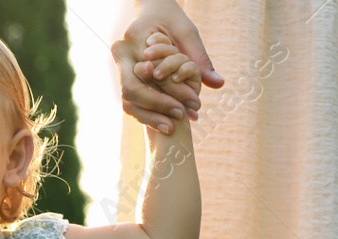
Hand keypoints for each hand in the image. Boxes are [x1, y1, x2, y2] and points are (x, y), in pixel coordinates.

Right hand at [113, 0, 220, 134]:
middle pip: (132, 90)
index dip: (171, 92)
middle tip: (182, 116)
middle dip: (158, 107)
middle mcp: (121, 54)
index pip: (150, 73)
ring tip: (173, 127)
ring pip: (128, 101)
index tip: (193, 104)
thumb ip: (200, 59)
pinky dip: (147, 115)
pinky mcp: (123, 79)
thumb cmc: (171, 20)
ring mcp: (118, 68)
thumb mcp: (188, 34)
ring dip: (150, 117)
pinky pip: (130, 103)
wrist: (153, 12)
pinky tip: (165, 125)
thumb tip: (218, 83)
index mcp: (135, 39)